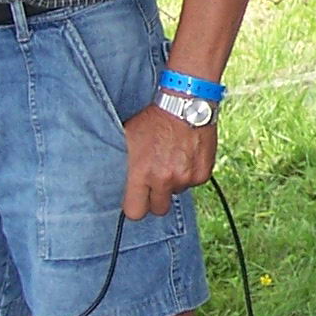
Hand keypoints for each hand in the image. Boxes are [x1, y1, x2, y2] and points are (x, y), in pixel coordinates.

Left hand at [122, 103, 213, 217]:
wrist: (186, 104)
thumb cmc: (153, 119)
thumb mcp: (129, 138)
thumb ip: (124, 164)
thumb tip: (112, 180)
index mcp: (141, 173)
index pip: (135, 212)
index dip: (136, 206)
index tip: (137, 198)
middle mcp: (164, 179)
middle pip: (159, 209)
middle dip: (156, 199)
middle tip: (156, 181)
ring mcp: (185, 178)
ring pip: (177, 193)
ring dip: (174, 182)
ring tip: (172, 158)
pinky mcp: (203, 174)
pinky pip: (194, 182)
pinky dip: (190, 173)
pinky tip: (186, 155)